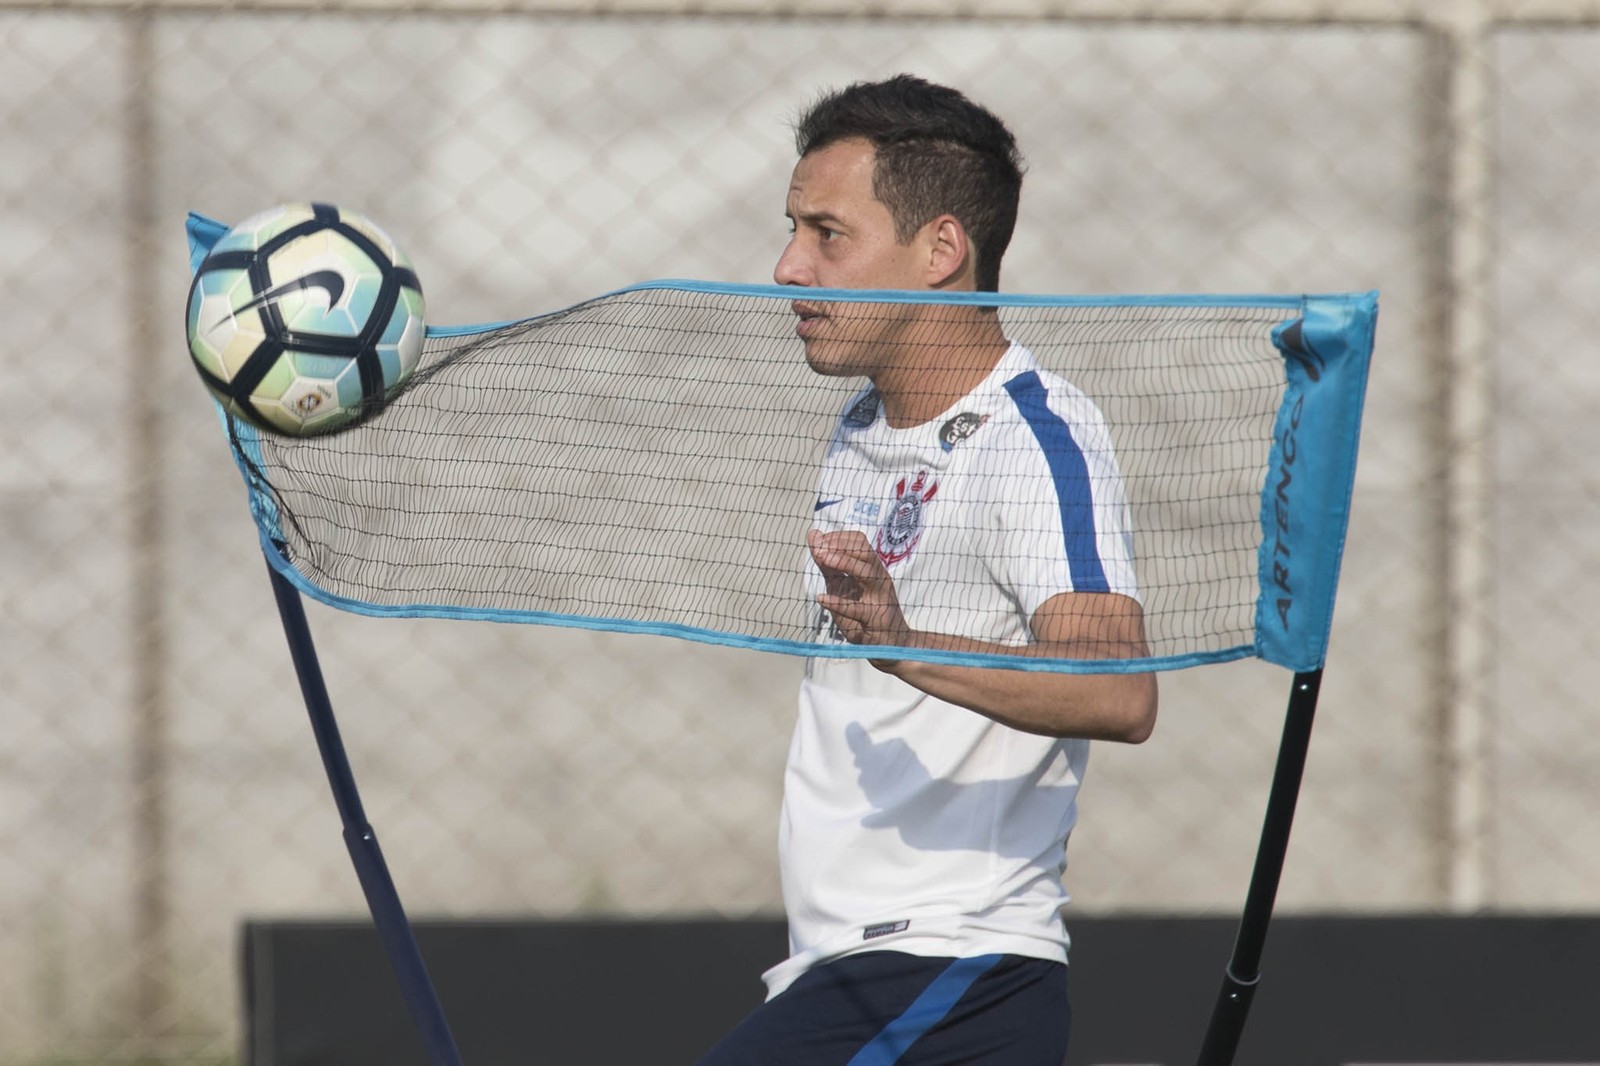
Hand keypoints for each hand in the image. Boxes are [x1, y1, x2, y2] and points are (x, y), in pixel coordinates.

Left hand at [807, 529, 912, 654]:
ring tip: (822, 558)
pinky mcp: (874, 619)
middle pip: (865, 552)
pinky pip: (857, 609)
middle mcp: (879, 578)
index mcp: (872, 567)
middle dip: (840, 546)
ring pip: (866, 573)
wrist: (888, 644)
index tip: (818, 541)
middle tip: (818, 548)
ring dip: (844, 562)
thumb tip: (813, 535)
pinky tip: (821, 598)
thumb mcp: (841, 584)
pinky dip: (838, 603)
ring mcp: (879, 597)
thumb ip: (827, 563)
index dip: (838, 538)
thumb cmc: (863, 611)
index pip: (859, 541)